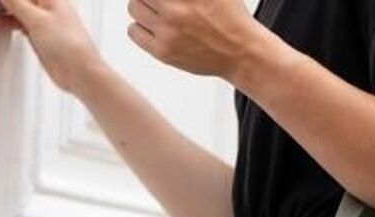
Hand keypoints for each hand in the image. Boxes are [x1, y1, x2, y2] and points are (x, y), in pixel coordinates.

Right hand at [0, 0, 104, 94]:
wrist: (81, 74)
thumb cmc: (70, 46)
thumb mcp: (36, 19)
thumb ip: (15, 2)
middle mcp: (45, 4)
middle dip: (0, 0)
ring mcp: (42, 20)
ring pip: (16, 7)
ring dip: (0, 8)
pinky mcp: (39, 35)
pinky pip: (19, 22)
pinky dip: (7, 21)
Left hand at [126, 0, 265, 80]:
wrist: (241, 52)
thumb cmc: (230, 15)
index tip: (164, 1)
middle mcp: (175, 8)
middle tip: (161, 2)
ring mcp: (168, 31)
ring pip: (134, 8)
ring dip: (142, 7)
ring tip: (157, 12)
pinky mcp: (164, 52)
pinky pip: (133, 32)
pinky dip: (139, 26)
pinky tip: (154, 27)